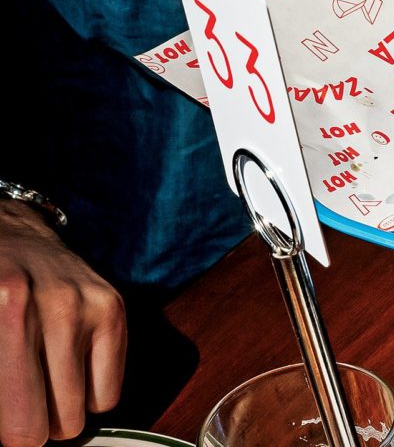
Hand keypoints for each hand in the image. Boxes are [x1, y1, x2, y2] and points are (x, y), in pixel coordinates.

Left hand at [0, 202, 125, 446]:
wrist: (6, 234)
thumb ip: (0, 388)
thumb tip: (20, 435)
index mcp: (6, 313)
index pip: (20, 424)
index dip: (14, 434)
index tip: (10, 428)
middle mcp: (54, 308)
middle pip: (58, 424)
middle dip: (36, 425)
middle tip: (22, 405)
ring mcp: (91, 305)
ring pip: (84, 412)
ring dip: (60, 411)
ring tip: (40, 386)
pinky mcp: (114, 306)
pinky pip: (109, 394)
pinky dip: (87, 394)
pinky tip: (65, 370)